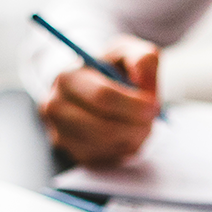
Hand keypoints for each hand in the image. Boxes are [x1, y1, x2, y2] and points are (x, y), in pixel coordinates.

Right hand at [39, 35, 160, 166]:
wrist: (92, 88)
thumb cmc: (112, 68)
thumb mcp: (130, 52)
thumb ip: (143, 60)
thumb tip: (145, 83)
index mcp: (68, 78)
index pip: (102, 97)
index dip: (133, 105)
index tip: (155, 106)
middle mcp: (56, 108)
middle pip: (104, 129)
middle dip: (136, 126)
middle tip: (152, 119)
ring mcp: (61, 134)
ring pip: (108, 146)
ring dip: (133, 138)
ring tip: (140, 122)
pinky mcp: (73, 154)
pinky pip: (107, 159)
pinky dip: (125, 148)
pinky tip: (127, 132)